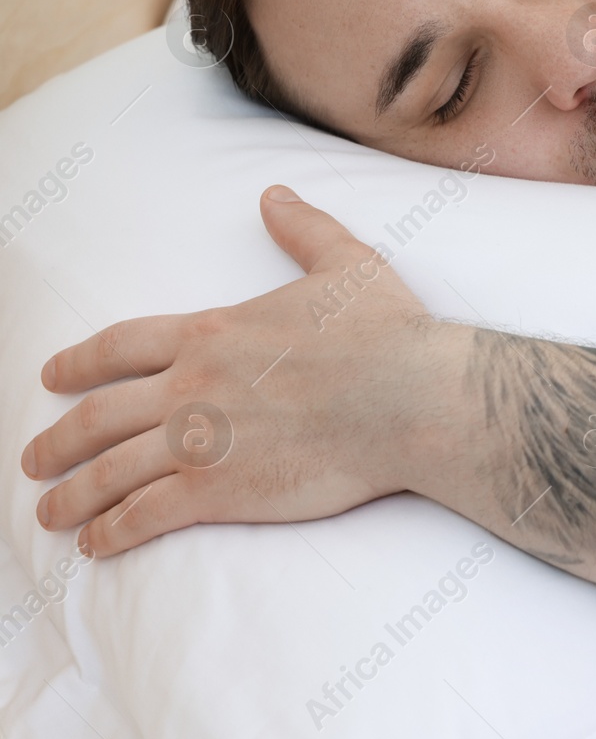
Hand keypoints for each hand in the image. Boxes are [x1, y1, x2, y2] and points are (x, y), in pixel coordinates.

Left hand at [23, 186, 470, 557]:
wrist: (414, 398)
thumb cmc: (389, 332)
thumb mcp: (347, 264)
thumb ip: (303, 229)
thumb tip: (274, 194)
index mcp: (213, 332)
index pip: (120, 346)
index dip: (78, 362)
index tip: (50, 377)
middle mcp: (191, 385)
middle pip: (98, 416)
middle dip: (57, 441)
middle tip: (34, 459)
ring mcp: (201, 441)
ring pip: (110, 471)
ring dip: (72, 494)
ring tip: (48, 513)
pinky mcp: (221, 491)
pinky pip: (146, 514)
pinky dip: (114, 530)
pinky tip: (97, 543)